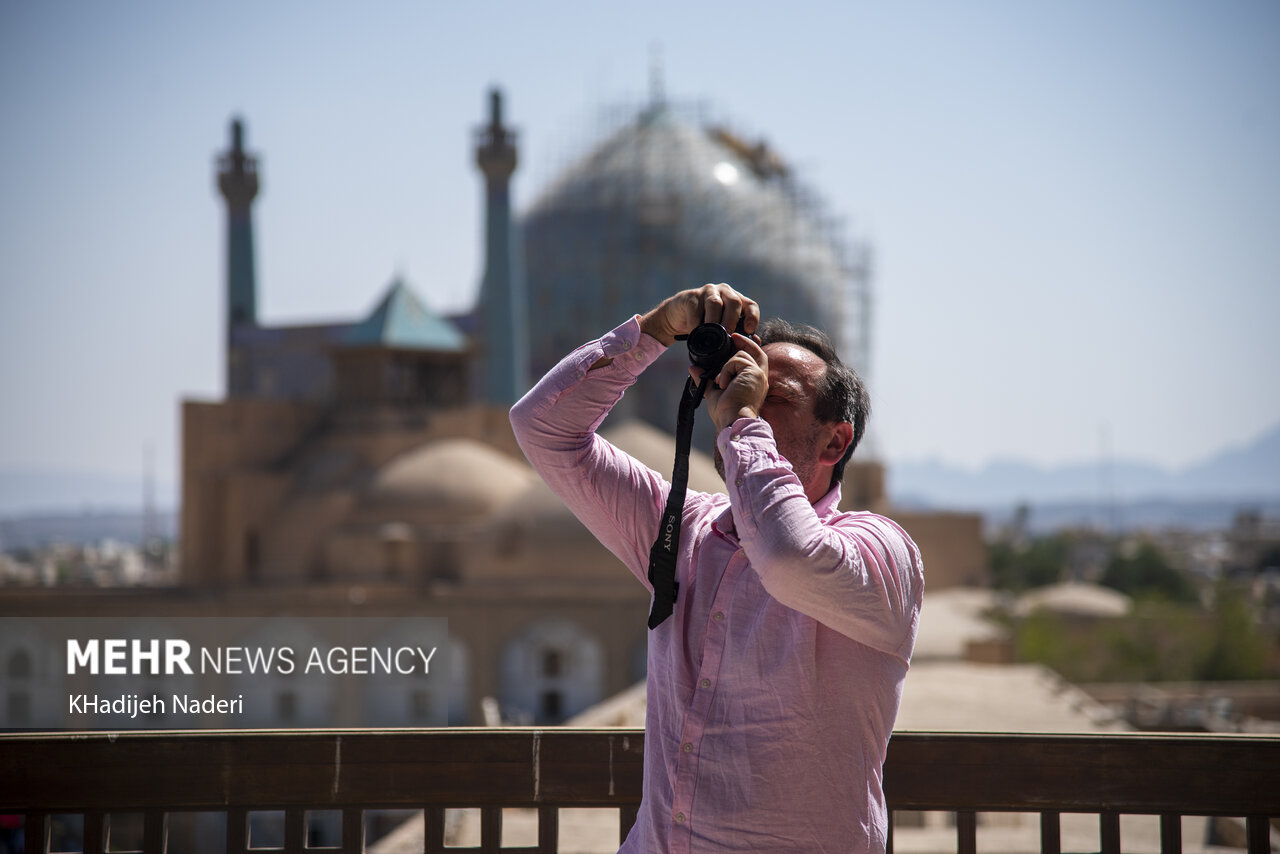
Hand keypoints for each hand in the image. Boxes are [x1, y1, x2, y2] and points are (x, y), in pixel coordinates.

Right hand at [639, 283, 759, 345]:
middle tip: (728, 335)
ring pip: (715, 304)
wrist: (678, 318)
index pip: (750, 305)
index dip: (752, 316)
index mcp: (735, 300)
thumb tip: (755, 341)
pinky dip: (696, 323)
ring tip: (712, 336)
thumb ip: (736, 334)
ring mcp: (707, 292)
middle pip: (734, 301)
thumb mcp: (721, 330)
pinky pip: (695, 309)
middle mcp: (724, 292)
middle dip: (732, 320)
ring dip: (714, 321)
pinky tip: (695, 332)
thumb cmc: (704, 325)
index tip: (750, 330)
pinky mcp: (690, 296)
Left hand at [704, 333, 768, 431]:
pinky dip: (726, 370)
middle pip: (758, 351)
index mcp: (753, 383)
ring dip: (726, 366)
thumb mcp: (714, 393)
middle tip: (733, 337)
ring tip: (720, 383)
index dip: (749, 349)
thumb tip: (693, 369)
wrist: (732, 421)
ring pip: (742, 355)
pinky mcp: (754, 373)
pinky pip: (737, 360)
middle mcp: (760, 378)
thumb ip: (706, 380)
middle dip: (746, 342)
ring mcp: (759, 375)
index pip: (756, 360)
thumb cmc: (726, 414)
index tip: (736, 341)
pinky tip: (723, 384)